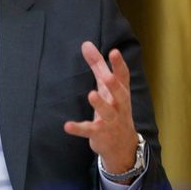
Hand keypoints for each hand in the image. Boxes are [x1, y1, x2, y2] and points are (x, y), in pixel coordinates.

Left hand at [63, 42, 137, 180]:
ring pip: (107, 112)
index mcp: (121, 92)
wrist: (122, 145)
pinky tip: (67, 126)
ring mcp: (111, 121)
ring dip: (100, 104)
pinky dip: (79, 128)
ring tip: (91, 94)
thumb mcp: (106, 86)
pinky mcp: (99, 134)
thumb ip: (97, 65)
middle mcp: (119, 106)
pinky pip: (89, 130)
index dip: (119, 65)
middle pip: (119, 94)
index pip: (123, 77)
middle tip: (107, 76)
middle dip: (114, 85)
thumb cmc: (114, 107)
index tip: (114, 52)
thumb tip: (86, 43)